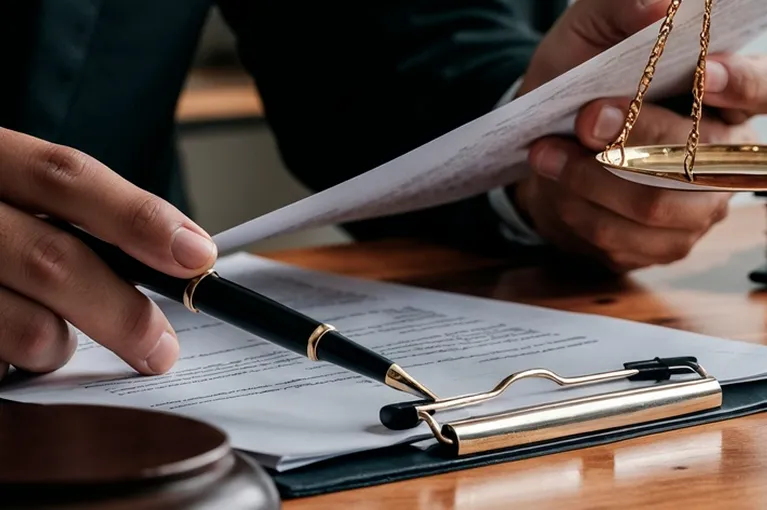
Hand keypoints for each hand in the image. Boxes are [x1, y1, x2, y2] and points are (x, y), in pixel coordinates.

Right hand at [0, 128, 216, 379]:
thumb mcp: (12, 192)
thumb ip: (75, 215)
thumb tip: (176, 253)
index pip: (68, 176)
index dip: (138, 217)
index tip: (196, 254)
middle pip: (54, 260)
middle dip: (123, 313)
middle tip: (162, 349)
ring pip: (24, 327)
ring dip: (59, 347)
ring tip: (55, 342)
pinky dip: (11, 365)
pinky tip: (6, 349)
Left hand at [508, 0, 757, 271]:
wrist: (543, 145)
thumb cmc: (576, 82)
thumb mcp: (586, 35)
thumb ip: (617, 11)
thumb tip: (658, 5)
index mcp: (724, 95)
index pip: (763, 91)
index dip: (740, 85)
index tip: (700, 73)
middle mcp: (724, 156)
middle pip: (698, 156)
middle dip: (634, 136)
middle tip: (586, 117)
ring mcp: (696, 208)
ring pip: (655, 204)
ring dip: (590, 178)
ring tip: (545, 152)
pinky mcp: (661, 244)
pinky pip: (620, 236)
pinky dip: (576, 208)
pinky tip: (553, 182)